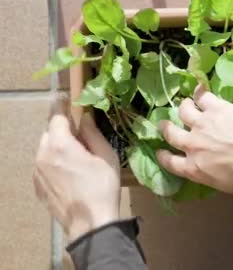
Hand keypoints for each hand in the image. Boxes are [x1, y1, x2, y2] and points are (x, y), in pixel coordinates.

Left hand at [33, 94, 119, 241]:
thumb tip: (85, 118)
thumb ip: (93, 134)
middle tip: (82, 138)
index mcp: (60, 144)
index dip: (63, 106)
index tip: (66, 98)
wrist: (90, 223)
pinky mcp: (37, 185)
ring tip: (77, 158)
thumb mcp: (106, 156)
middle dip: (63, 131)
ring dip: (58, 147)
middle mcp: (43, 154)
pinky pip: (44, 165)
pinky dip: (54, 163)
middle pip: (49, 132)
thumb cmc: (103, 187)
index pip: (56, 116)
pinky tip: (70, 174)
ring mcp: (37, 171)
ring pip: (45, 149)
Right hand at [157, 85, 232, 193]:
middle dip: (166, 127)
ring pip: (183, 110)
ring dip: (184, 107)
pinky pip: (202, 95)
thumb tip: (205, 169)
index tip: (161, 151)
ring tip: (187, 104)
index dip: (164, 156)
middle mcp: (192, 145)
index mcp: (194, 168)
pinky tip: (201, 88)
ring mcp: (202, 124)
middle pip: (171, 133)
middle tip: (165, 124)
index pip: (170, 163)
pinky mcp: (215, 107)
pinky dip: (200, 91)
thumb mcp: (223, 185)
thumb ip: (207, 174)